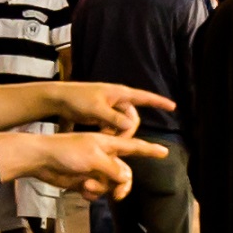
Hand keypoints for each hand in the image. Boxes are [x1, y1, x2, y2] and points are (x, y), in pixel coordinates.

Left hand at [0, 126, 141, 200]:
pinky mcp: (84, 180)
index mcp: (109, 144)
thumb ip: (113, 168)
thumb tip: (125, 178)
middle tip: (118, 195)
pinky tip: (82, 190)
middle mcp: (104, 156)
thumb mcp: (93, 157)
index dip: (150, 150)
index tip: (165, 152)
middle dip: (122, 185)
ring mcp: (94, 169)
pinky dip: (92, 192)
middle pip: (125, 174)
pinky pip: (97, 191)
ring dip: (102, 188)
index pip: (134, 146)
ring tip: (87, 185)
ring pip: (111, 185)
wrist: (42, 160)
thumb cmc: (66, 151)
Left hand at [27, 81, 165, 134]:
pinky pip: (113, 129)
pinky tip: (98, 138)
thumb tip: (133, 126)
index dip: (159, 102)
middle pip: (132, 120)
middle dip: (126, 131)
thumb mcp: (96, 110)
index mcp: (119, 94)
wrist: (58, 99)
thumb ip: (114, 119)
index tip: (174, 106)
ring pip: (122, 127)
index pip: (144, 97)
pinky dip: (109, 135)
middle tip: (112, 138)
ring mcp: (109, 109)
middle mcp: (117, 101)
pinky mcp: (101, 117)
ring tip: (101, 136)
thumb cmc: (77, 100)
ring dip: (116, 135)